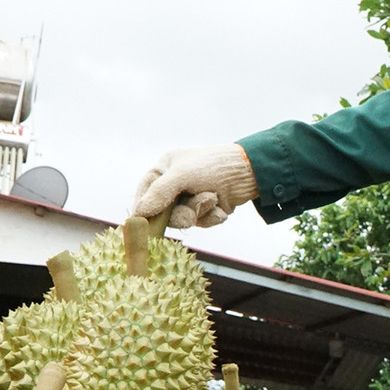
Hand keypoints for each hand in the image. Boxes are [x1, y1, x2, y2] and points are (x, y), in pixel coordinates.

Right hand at [133, 144, 259, 228]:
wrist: (250, 172)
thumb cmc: (214, 165)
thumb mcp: (182, 175)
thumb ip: (160, 193)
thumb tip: (139, 213)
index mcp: (166, 168)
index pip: (146, 191)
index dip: (143, 207)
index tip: (142, 224)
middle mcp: (176, 183)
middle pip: (164, 211)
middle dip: (180, 213)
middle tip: (190, 215)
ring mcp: (191, 197)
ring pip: (184, 219)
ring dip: (199, 212)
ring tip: (212, 198)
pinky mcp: (207, 209)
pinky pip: (202, 222)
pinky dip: (212, 216)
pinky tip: (221, 205)